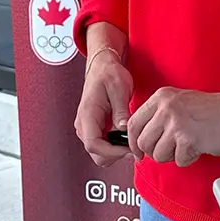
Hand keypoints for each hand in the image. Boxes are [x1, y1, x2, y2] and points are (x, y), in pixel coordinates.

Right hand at [74, 50, 133, 167]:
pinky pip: (103, 145)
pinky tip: (127, 138)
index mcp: (88, 114)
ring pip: (99, 152)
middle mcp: (84, 124)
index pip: (93, 145)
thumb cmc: (109, 73)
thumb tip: (123, 129)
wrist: (102, 66)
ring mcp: (88, 127)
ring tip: (133, 141)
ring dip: (116, 152)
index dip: (113, 152)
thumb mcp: (119, 88)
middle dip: (116, 154)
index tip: (130, 149)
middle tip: (135, 147)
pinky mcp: (94, 128)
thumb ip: (121, 110)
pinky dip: (115, 146)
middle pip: (96, 154)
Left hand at [128, 87, 219, 167]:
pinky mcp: (188, 139)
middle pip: (143, 142)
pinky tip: (198, 146)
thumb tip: (138, 139)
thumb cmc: (211, 109)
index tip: (138, 151)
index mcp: (161, 96)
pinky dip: (188, 158)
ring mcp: (176, 123)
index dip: (132, 142)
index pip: (132, 123)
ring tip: (187, 144)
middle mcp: (166, 107)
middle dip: (154, 152)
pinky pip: (178, 160)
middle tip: (170, 149)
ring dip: (172, 156)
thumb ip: (158, 115)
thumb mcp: (179, 102)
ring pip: (158, 154)